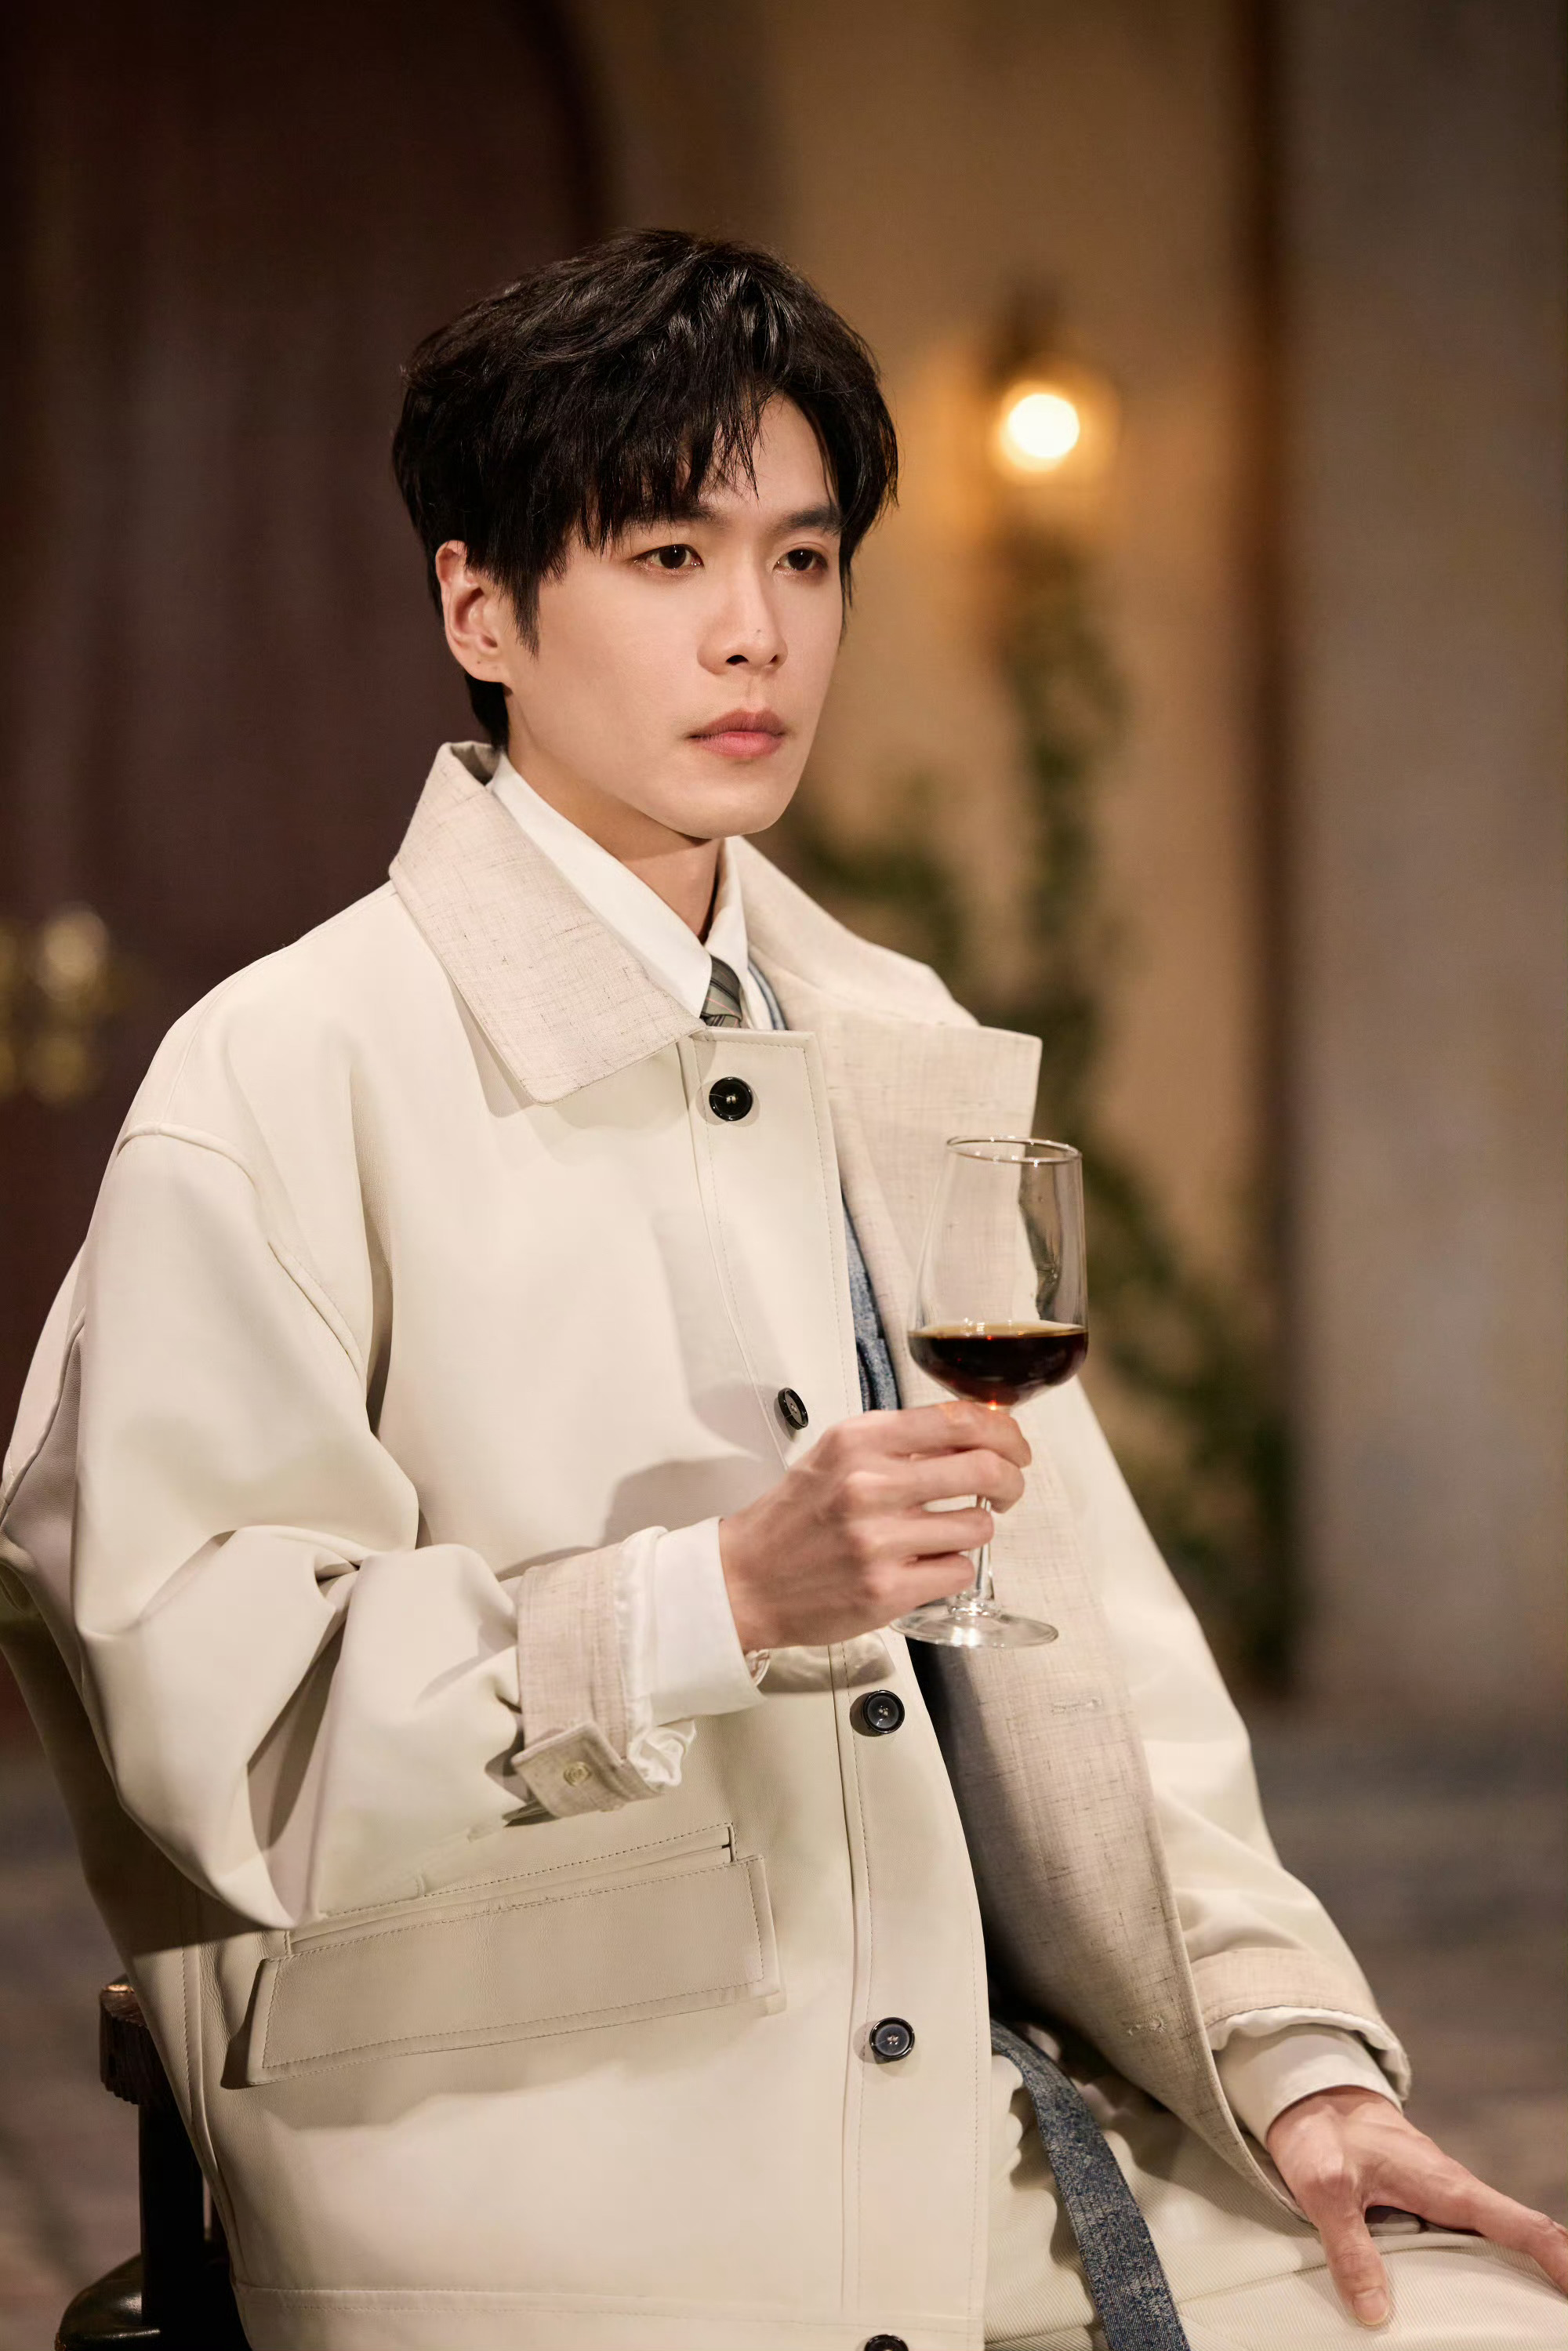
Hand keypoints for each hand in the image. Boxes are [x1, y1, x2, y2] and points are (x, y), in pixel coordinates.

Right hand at [719, 1400, 1029, 1652]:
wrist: (746, 1579)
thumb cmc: (795, 1518)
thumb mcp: (837, 1455)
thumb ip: (898, 1442)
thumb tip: (972, 1434)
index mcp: (861, 1440)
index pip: (959, 1418)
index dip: (1005, 1431)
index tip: (1013, 1446)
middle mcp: (870, 1484)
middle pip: (984, 1467)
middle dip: (1011, 1480)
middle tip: (1007, 1489)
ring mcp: (879, 1540)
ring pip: (978, 1526)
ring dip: (975, 1529)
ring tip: (948, 1533)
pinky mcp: (887, 1590)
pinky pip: (959, 1571)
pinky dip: (952, 1569)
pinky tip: (925, 1565)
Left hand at [1266, 2085, 1567, 2326]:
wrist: (1308, 2098)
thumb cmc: (1320, 2134)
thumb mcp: (1326, 2189)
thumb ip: (1349, 2249)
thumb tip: (1375, 2313)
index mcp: (1446, 2186)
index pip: (1522, 2224)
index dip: (1560, 2259)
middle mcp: (1454, 2192)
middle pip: (1520, 2239)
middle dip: (1549, 2276)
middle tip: (1553, 2322)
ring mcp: (1440, 2198)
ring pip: (1494, 2242)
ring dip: (1517, 2276)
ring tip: (1529, 2321)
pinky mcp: (1423, 2205)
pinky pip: (1464, 2240)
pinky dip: (1481, 2268)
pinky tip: (1475, 2300)